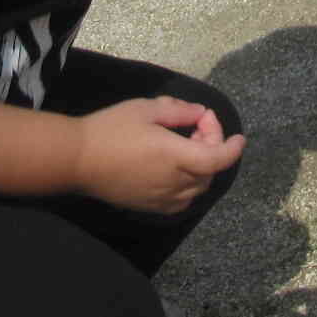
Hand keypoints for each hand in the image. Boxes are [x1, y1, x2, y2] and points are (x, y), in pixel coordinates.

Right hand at [72, 96, 244, 213]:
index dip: (232, 148)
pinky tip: (175, 170)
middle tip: (196, 127)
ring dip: (201, 168)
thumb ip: (179, 111)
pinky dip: (189, 186)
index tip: (239, 138)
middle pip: (209, 172)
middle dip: (212, 148)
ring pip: (197, 189)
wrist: (77, 160)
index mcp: (175, 156)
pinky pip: (181, 201)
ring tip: (185, 146)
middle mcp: (173, 182)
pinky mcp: (149, 207)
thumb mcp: (146, 109)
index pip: (217, 158)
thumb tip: (200, 114)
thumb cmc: (111, 128)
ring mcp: (161, 198)